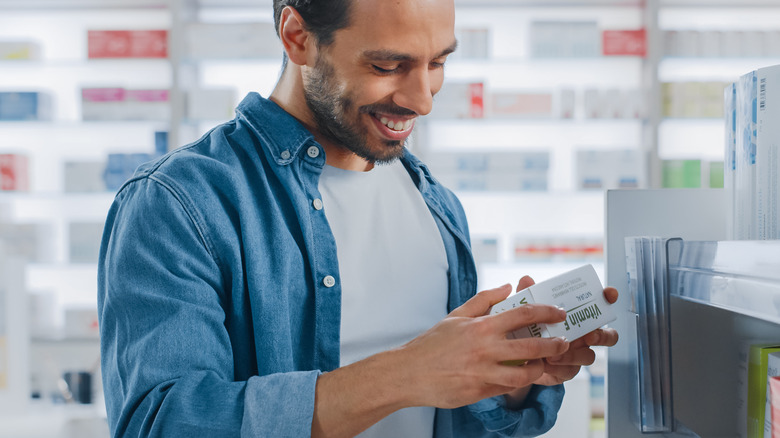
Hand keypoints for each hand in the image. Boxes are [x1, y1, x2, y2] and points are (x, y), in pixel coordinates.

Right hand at [398, 283, 569, 409]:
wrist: (409, 373)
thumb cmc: (432, 344)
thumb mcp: (457, 315)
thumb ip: (484, 300)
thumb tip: (506, 287)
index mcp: (481, 326)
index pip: (523, 315)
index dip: (546, 312)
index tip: (558, 313)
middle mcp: (485, 349)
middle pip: (531, 346)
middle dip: (554, 344)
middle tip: (563, 342)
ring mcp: (483, 373)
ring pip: (524, 374)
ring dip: (539, 368)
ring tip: (543, 363)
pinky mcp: (479, 392)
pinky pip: (507, 387)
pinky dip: (517, 381)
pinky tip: (520, 375)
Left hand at [515, 275, 618, 387]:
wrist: (519, 357)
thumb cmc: (531, 328)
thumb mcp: (528, 311)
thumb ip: (529, 297)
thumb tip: (526, 279)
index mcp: (578, 316)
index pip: (600, 304)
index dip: (608, 298)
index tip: (610, 294)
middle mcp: (584, 335)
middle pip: (608, 336)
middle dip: (602, 335)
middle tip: (589, 336)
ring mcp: (578, 354)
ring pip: (589, 356)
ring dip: (573, 355)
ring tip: (555, 354)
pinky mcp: (568, 370)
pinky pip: (570, 371)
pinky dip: (558, 367)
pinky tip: (546, 363)